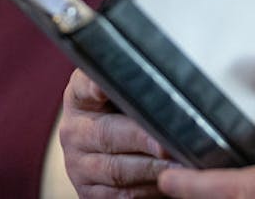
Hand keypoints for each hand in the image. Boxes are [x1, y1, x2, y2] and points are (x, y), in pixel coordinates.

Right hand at [59, 69, 179, 197]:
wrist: (116, 146)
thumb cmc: (131, 108)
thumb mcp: (128, 88)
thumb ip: (139, 78)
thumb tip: (172, 68)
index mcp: (80, 96)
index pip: (84, 86)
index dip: (94, 87)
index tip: (104, 88)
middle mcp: (74, 130)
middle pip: (107, 134)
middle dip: (142, 139)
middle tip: (168, 143)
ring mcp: (78, 164)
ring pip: (117, 169)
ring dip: (151, 168)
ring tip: (180, 164)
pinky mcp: (89, 192)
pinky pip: (121, 195)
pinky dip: (148, 189)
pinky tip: (169, 181)